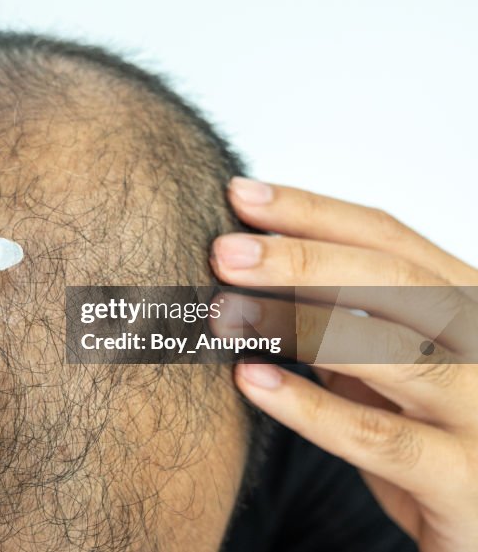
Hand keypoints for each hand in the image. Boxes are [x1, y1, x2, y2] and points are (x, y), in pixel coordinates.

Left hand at [210, 177, 477, 550]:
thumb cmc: (429, 433)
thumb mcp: (388, 363)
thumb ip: (341, 315)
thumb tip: (249, 259)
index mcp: (467, 301)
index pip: (387, 237)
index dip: (310, 212)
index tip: (239, 194)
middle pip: (395, 280)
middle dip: (302, 259)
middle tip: (222, 251)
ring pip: (395, 351)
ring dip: (300, 325)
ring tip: (225, 312)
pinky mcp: (465, 481)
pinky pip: (380, 437)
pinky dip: (311, 408)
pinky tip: (252, 384)